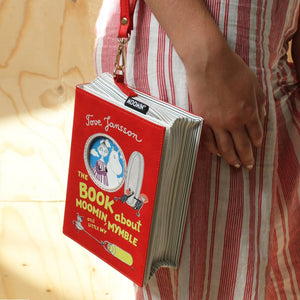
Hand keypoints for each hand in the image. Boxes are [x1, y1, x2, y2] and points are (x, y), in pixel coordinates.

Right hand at [186, 45, 265, 168]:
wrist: (208, 62)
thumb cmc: (232, 69)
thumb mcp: (254, 83)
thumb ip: (259, 102)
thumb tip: (261, 116)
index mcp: (249, 112)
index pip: (256, 134)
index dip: (257, 143)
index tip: (256, 147)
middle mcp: (234, 121)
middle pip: (242, 146)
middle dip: (247, 158)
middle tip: (248, 166)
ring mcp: (217, 123)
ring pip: (225, 148)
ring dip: (231, 159)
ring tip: (234, 165)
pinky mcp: (202, 120)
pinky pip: (208, 140)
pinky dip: (213, 149)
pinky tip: (216, 153)